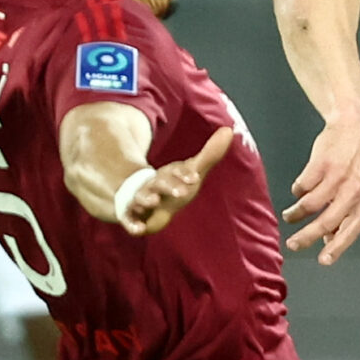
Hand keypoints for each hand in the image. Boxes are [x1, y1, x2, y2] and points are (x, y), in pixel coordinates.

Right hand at [120, 128, 235, 235]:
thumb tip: (229, 129)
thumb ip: (210, 154)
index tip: (194, 178)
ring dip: (147, 198)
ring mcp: (141, 200)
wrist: (146, 198)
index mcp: (169, 174)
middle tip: (183, 192)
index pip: (177, 171)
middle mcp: (153, 185)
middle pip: (160, 183)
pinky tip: (139, 230)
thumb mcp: (192, 171)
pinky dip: (133, 224)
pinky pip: (130, 220)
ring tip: (154, 201)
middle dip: (170, 186)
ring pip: (141, 198)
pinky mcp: (133, 216)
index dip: (185, 174)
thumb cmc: (174, 185)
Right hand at [282, 110, 359, 265]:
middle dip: (306, 237)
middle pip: (325, 222)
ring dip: (296, 214)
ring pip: (310, 205)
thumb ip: (349, 214)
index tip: (323, 260)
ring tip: (291, 215)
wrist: (355, 125)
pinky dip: (298, 190)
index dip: (336, 248)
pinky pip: (302, 186)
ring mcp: (337, 177)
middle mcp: (354, 191)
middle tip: (293, 244)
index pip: (351, 231)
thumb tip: (330, 239)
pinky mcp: (321, 164)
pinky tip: (300, 189)